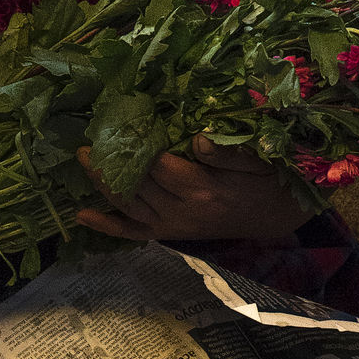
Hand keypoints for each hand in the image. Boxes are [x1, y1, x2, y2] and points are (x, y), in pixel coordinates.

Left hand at [75, 135, 310, 244]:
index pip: (157, 166)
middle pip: (136, 186)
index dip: (134, 147)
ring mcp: (173, 225)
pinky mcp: (170, 234)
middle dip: (109, 164)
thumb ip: (229, 153)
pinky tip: (81, 216)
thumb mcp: (258, 162)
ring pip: (128, 206)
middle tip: (87, 141)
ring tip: (82, 162)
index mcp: (202, 189)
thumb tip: (199, 139)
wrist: (277, 217)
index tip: (116, 124)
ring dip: (102, 186)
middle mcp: (182, 211)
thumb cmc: (267, 182)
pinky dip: (107, 226)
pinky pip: (133, 233)